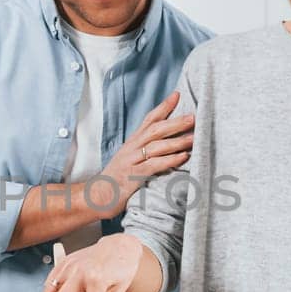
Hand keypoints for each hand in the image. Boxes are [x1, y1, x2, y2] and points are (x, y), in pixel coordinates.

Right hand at [95, 93, 192, 215]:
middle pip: (155, 130)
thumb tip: (166, 143)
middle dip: (175, 122)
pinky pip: (154, 165)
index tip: (177, 95)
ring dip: (177, 141)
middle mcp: (131, 148)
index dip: (163, 107)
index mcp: (132, 142)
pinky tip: (183, 157)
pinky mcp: (133, 176)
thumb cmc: (116, 179)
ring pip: (156, 146)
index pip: (148, 120)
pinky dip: (170, 160)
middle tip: (193, 117)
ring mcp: (131, 161)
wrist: (96, 196)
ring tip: (194, 137)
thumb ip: (145, 150)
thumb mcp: (129, 159)